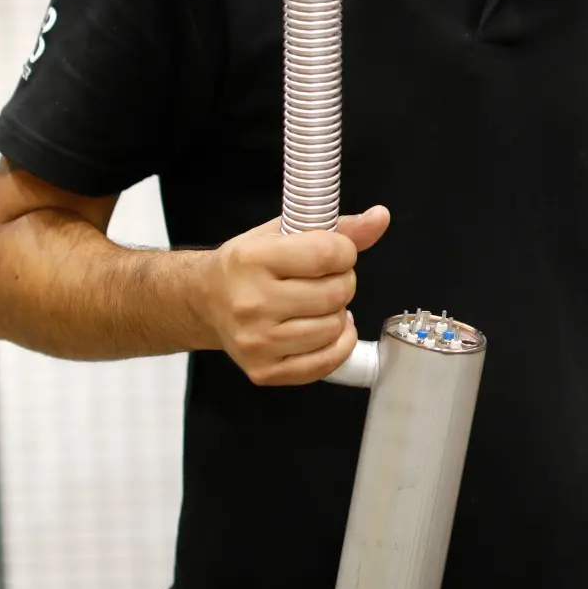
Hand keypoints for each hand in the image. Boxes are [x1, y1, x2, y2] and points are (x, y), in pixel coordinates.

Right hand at [196, 206, 389, 385]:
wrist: (206, 301)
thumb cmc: (248, 264)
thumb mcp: (285, 233)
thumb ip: (339, 227)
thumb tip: (380, 217)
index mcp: (253, 260)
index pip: (328, 254)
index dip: (344, 252)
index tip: (336, 253)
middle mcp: (251, 303)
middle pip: (336, 294)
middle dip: (342, 282)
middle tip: (325, 280)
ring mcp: (256, 342)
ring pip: (333, 328)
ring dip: (337, 313)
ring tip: (318, 304)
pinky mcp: (263, 371)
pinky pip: (325, 362)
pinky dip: (338, 344)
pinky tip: (325, 329)